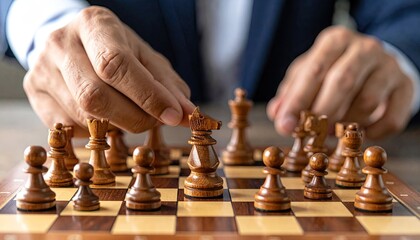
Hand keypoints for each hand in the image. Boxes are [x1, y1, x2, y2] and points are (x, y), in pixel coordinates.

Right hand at [23, 6, 194, 136]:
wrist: (72, 42)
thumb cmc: (116, 49)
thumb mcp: (145, 57)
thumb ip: (167, 84)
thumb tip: (187, 114)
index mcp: (94, 24)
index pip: (117, 64)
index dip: (148, 95)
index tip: (174, 115)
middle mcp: (60, 43)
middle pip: (96, 96)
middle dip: (135, 117)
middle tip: (155, 120)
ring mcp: (41, 70)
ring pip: (83, 116)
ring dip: (118, 126)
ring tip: (133, 116)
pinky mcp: (35, 94)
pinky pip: (69, 127)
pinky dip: (96, 131)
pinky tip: (106, 118)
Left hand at [267, 26, 413, 138]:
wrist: (374, 63)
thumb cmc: (332, 70)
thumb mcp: (307, 74)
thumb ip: (290, 93)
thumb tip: (278, 116)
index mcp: (335, 41)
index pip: (314, 70)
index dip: (297, 101)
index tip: (285, 125)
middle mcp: (364, 48)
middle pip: (342, 82)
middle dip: (322, 114)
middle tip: (311, 134)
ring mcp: (389, 66)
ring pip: (367, 101)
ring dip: (345, 124)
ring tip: (331, 133)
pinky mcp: (406, 86)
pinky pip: (391, 117)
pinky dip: (373, 132)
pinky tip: (359, 133)